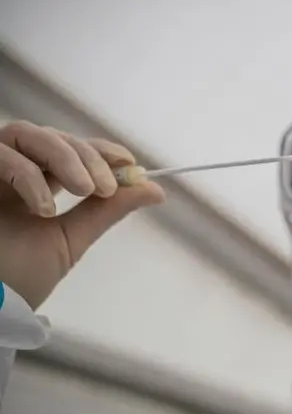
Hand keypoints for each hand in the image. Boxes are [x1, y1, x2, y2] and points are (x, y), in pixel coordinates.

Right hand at [0, 120, 164, 308]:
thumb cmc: (18, 279)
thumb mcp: (70, 240)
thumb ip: (107, 211)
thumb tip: (155, 189)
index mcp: (31, 185)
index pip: (68, 149)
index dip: (98, 149)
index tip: (128, 163)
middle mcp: (6, 172)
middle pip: (51, 137)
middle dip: (87, 157)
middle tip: (105, 188)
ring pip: (26, 134)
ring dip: (64, 157)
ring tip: (85, 190)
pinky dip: (27, 175)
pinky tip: (44, 208)